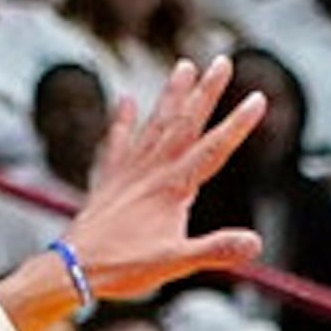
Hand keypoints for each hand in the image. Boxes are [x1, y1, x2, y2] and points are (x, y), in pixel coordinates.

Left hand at [46, 57, 267, 306]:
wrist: (72, 269)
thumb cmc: (123, 268)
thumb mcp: (176, 264)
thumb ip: (216, 249)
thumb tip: (255, 244)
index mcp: (173, 188)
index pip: (214, 149)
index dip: (237, 124)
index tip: (257, 97)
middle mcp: (152, 171)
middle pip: (185, 123)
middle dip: (206, 91)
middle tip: (222, 61)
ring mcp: (129, 171)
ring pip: (156, 123)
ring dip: (172, 95)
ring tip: (184, 65)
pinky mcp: (110, 179)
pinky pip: (118, 141)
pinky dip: (124, 119)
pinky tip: (127, 99)